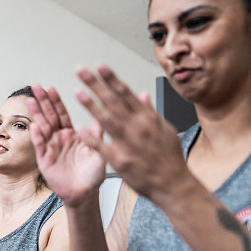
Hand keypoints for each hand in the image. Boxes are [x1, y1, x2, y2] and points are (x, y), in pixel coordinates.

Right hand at [27, 85, 105, 206]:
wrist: (85, 194)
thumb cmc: (93, 175)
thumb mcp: (100, 152)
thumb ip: (97, 135)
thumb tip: (101, 117)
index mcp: (73, 134)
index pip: (62, 113)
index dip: (56, 101)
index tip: (51, 88)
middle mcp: (60, 139)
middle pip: (49, 116)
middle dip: (42, 101)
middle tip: (36, 87)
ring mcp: (50, 148)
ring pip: (42, 128)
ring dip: (36, 114)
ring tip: (30, 101)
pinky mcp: (45, 160)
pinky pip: (40, 147)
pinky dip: (37, 137)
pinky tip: (34, 126)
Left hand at [74, 65, 186, 200]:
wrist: (172, 184)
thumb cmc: (169, 157)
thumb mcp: (165, 129)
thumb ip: (150, 111)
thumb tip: (143, 94)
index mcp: (147, 118)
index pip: (125, 92)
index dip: (111, 78)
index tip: (99, 66)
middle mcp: (137, 127)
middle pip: (113, 101)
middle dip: (96, 84)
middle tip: (81, 71)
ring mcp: (128, 143)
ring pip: (106, 120)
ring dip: (91, 105)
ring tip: (77, 91)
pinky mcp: (119, 160)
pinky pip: (102, 146)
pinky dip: (92, 137)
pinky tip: (81, 128)